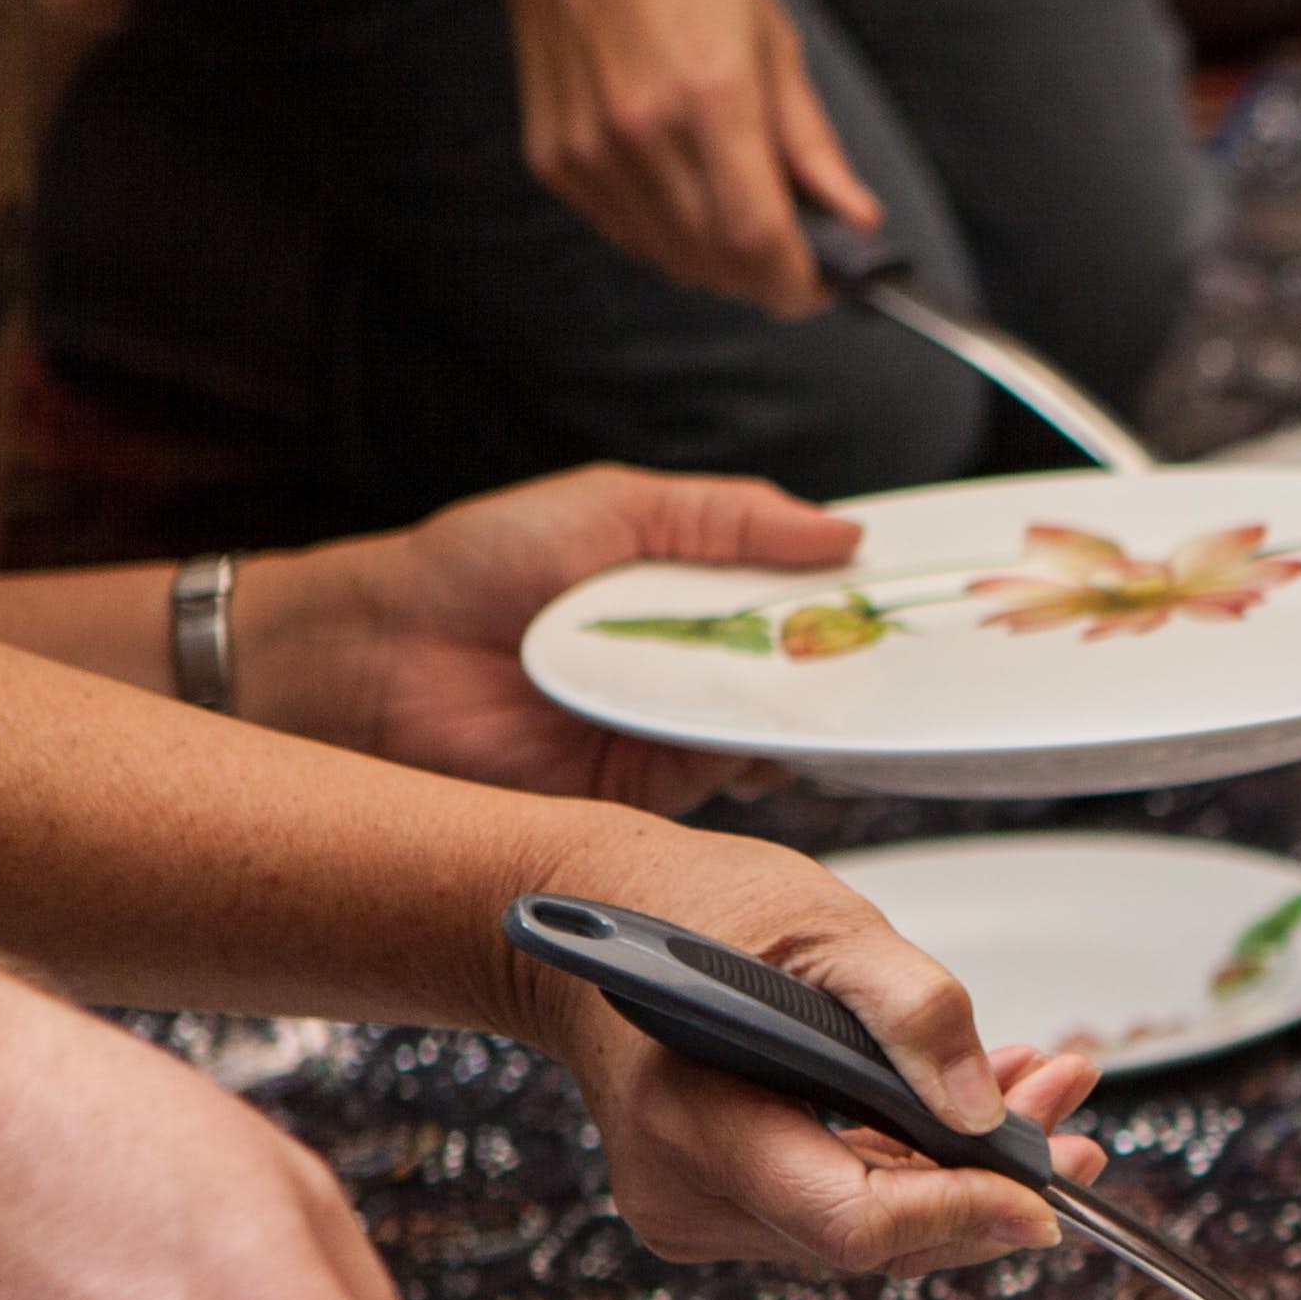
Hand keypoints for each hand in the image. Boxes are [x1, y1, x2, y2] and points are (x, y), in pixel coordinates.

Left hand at [245, 466, 866, 818]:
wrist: (377, 661)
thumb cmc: (471, 569)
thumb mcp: (611, 507)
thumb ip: (727, 516)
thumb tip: (840, 531)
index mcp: (692, 591)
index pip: (805, 596)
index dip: (862, 595)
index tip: (923, 589)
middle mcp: (697, 667)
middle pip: (813, 668)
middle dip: (864, 658)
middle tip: (914, 644)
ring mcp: (683, 732)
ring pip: (786, 726)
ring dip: (822, 708)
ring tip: (859, 682)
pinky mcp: (661, 791)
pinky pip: (734, 775)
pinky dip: (765, 757)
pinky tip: (786, 730)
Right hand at [492, 0, 870, 315]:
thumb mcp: (773, 37)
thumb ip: (812, 143)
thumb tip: (856, 218)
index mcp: (709, 96)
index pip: (759, 239)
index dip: (800, 282)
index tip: (825, 283)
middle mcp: (640, 132)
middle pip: (717, 262)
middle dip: (768, 278)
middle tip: (798, 254)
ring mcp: (588, 150)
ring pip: (670, 259)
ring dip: (719, 262)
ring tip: (745, 218)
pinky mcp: (554, 158)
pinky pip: (626, 233)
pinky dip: (668, 236)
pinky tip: (687, 193)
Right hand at [519, 826, 1112, 1278]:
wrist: (601, 917)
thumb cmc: (687, 909)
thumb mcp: (821, 926)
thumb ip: (911, 1009)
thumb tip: (982, 1109)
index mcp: (696, 1123)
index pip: (852, 1221)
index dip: (960, 1216)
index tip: (1046, 1195)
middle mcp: (690, 1192)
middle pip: (876, 1238)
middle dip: (988, 1187)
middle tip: (1071, 1121)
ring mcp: (704, 1209)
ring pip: (873, 1229)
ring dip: (968, 1172)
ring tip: (1044, 1093)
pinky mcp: (729, 1204)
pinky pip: (848, 1204)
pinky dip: (919, 1163)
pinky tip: (976, 1111)